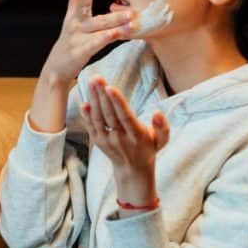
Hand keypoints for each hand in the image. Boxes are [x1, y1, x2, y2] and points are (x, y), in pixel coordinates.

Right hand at [39, 0, 136, 87]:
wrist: (55, 68)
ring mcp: (77, 41)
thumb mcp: (70, 19)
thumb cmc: (69, 41)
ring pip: (100, 32)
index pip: (79, 5)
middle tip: (131, 12)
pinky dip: (105, 39)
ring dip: (115, 26)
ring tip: (129, 21)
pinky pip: (95, 45)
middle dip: (114, 16)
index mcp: (74, 19)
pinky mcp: (79, 53)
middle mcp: (75, 28)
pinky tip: (115, 34)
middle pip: (97, 20)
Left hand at [80, 76, 169, 205]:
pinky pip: (91, 126)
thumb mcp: (161, 141)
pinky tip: (85, 101)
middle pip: (109, 114)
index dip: (117, 102)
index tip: (110, 87)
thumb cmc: (148, 149)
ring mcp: (106, 140)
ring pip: (98, 118)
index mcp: (136, 135)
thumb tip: (157, 113)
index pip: (125, 116)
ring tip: (92, 83)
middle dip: (102, 95)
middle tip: (97, 78)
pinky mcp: (97, 141)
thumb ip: (162, 127)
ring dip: (94, 99)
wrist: (132, 169)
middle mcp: (119, 138)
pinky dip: (86, 114)